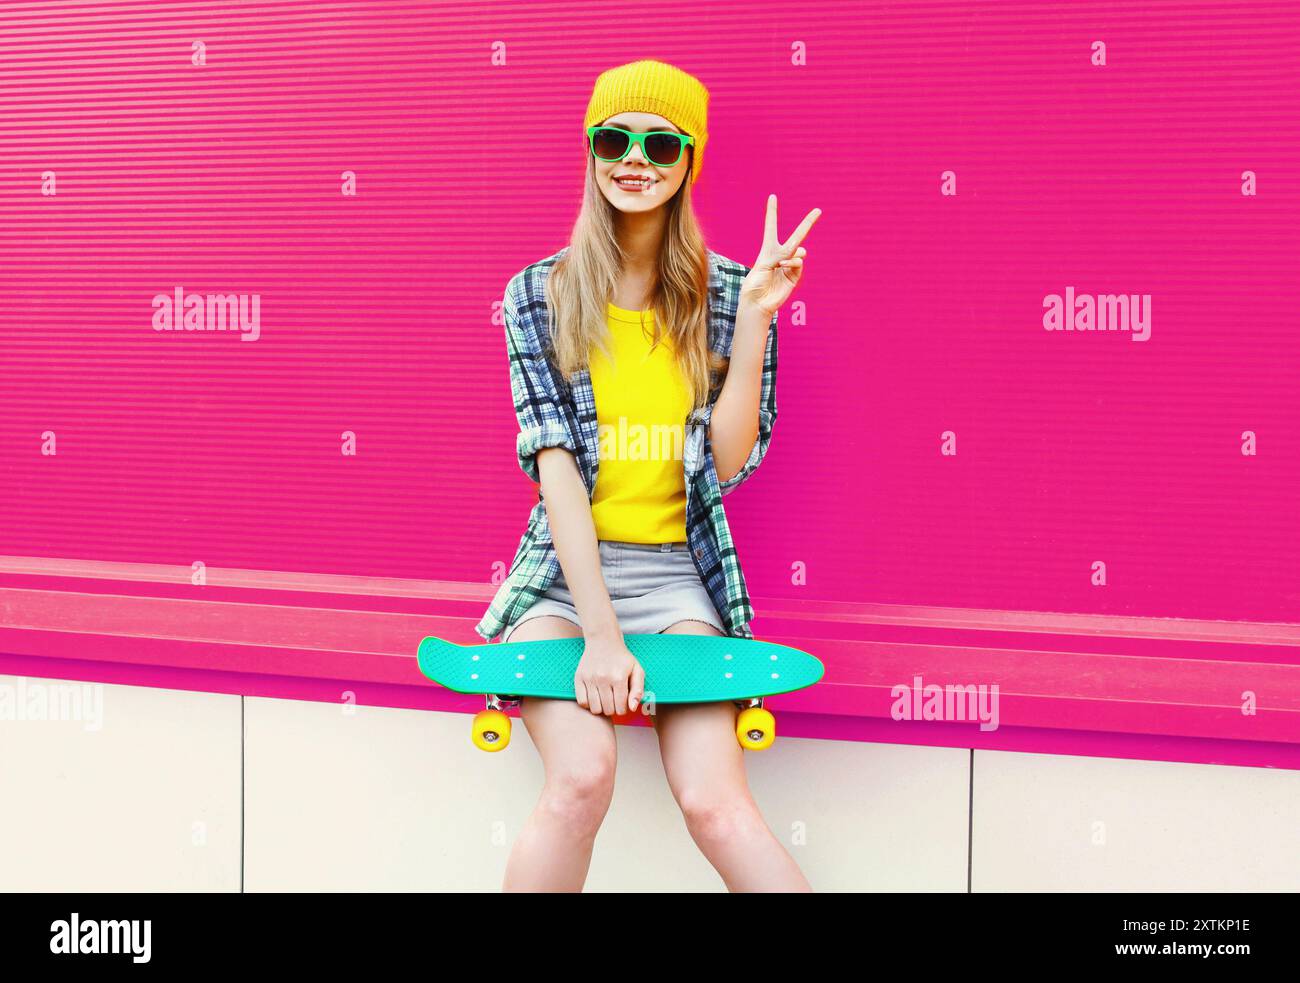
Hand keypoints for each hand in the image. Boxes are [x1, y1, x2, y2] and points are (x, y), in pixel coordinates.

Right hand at [574, 630, 645, 715]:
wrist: (603, 640)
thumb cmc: (622, 658)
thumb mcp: (637, 670)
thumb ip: (638, 690)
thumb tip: (632, 708)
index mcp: (619, 678)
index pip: (621, 708)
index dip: (623, 709)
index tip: (623, 703)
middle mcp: (603, 679)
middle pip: (608, 710)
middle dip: (613, 709)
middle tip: (614, 700)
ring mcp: (589, 678)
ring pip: (595, 709)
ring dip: (601, 708)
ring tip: (604, 699)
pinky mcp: (579, 678)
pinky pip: (582, 702)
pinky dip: (588, 704)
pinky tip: (594, 697)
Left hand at [739, 194, 821, 316]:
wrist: (757, 304)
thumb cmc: (754, 285)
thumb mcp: (762, 266)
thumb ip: (779, 256)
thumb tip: (796, 255)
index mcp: (767, 250)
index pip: (771, 227)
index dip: (772, 212)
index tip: (773, 196)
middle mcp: (780, 256)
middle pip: (796, 235)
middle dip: (808, 223)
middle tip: (818, 210)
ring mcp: (789, 266)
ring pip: (800, 251)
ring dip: (793, 254)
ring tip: (782, 263)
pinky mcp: (795, 276)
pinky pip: (800, 263)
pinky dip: (793, 263)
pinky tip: (784, 267)